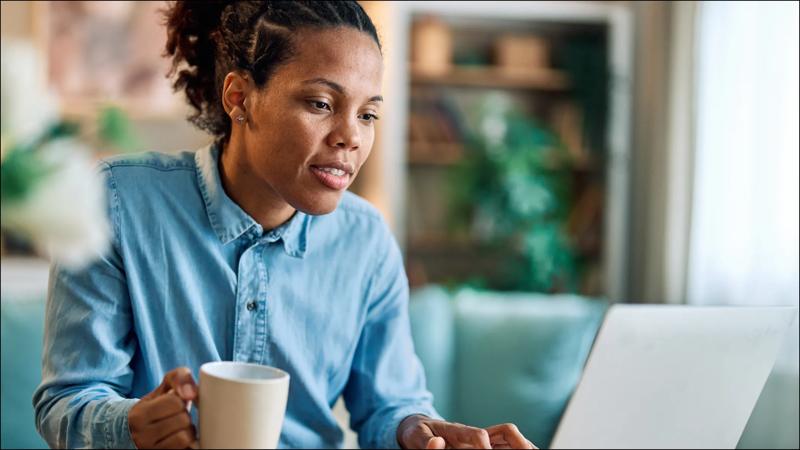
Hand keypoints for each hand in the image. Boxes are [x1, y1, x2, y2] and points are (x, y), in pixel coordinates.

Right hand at [129, 367, 198, 448]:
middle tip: (176, 416)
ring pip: (185, 438)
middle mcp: (142, 436)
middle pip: (182, 420)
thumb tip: (192, 393)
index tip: (174, 403)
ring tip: (179, 428)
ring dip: (188, 431)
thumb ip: (179, 377)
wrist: (136, 431)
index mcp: (139, 415)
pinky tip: (180, 438)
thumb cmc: (155, 405)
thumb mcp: (163, 387)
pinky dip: (188, 444)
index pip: (174, 402)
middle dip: (184, 415)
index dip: (180, 400)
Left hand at [397, 415, 536, 448]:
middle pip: (505, 432)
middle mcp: (475, 432)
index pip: (478, 434)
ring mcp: (483, 439)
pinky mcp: (485, 445)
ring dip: (522, 445)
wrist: (420, 429)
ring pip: (510, 438)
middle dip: (517, 443)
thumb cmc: (418, 433)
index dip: (484, 446)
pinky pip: (506, 445)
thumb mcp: (416, 436)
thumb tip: (436, 442)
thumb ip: (425, 441)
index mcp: (458, 430)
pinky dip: (518, 447)